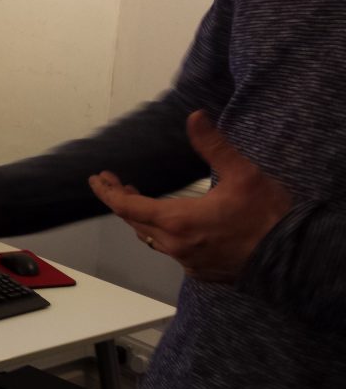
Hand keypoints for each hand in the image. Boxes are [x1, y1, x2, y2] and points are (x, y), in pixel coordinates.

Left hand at [88, 110, 291, 282]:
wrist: (291, 260)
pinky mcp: (199, 271)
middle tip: (114, 183)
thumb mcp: (242, 174)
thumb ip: (213, 146)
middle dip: (121, 200)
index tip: (97, 179)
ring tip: (138, 199)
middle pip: (135, 221)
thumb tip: (195, 117)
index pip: (127, 206)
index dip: (109, 192)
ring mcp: (186, 261)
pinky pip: (171, 251)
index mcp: (177, 221)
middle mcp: (174, 245)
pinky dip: (164, 234)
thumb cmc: (266, 217)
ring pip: (152, 238)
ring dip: (141, 217)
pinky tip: (173, 224)